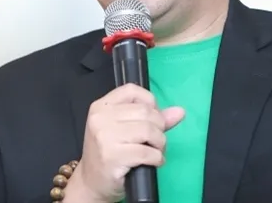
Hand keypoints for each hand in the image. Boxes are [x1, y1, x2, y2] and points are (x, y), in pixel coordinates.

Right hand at [64, 84, 184, 202]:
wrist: (92, 182)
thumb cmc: (109, 153)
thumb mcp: (124, 129)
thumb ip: (152, 118)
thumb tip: (180, 111)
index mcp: (101, 106)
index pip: (132, 90)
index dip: (150, 102)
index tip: (152, 118)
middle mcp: (100, 118)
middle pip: (145, 111)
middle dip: (159, 127)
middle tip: (156, 140)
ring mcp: (105, 137)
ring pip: (148, 130)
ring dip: (159, 143)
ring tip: (155, 151)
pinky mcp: (112, 156)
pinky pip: (147, 152)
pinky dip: (157, 158)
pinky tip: (154, 162)